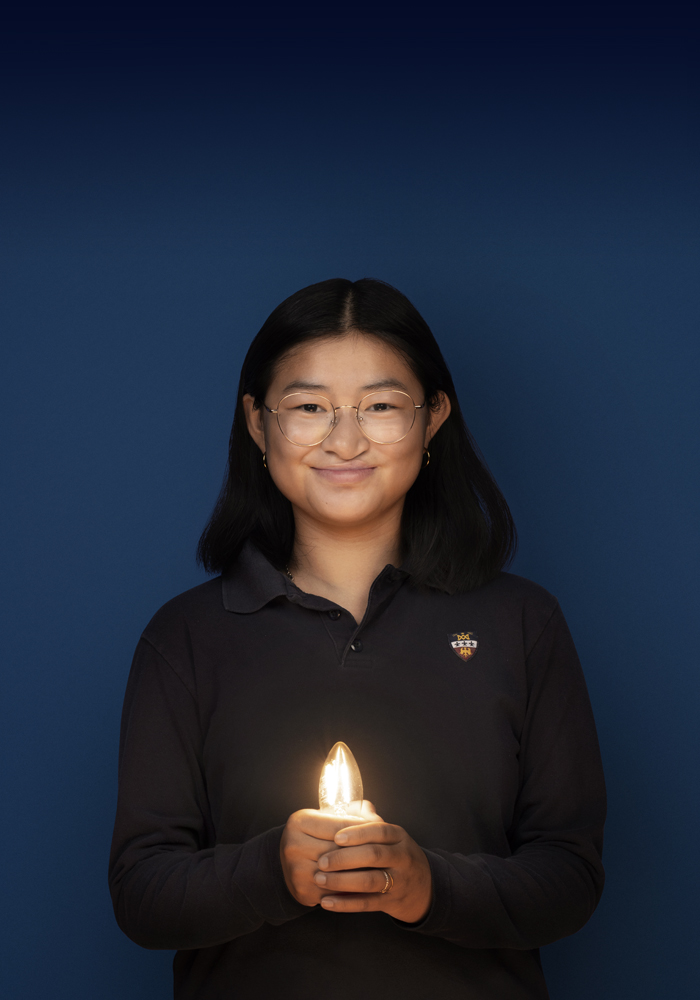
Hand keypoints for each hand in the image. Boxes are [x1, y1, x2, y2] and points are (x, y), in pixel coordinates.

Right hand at [280, 801, 381, 906]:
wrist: (289, 862)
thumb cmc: (315, 836)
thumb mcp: (327, 818)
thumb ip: (352, 813)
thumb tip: (376, 817)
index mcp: (300, 822)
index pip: (339, 825)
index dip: (362, 828)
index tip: (381, 830)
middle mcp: (293, 845)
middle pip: (338, 850)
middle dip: (363, 851)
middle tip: (383, 853)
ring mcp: (296, 870)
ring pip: (338, 873)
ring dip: (359, 873)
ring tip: (378, 869)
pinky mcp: (302, 891)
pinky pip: (334, 892)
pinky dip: (350, 891)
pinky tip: (363, 885)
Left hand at [314, 821, 432, 922]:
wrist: (424, 887)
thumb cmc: (395, 853)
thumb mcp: (390, 835)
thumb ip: (367, 819)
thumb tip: (343, 806)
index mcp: (399, 836)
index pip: (379, 831)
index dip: (357, 833)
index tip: (335, 836)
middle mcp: (401, 857)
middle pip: (373, 855)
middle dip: (344, 858)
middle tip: (321, 861)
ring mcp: (399, 881)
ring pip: (369, 881)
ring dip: (342, 881)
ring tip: (319, 879)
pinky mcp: (391, 902)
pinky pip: (367, 904)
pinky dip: (345, 904)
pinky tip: (326, 902)